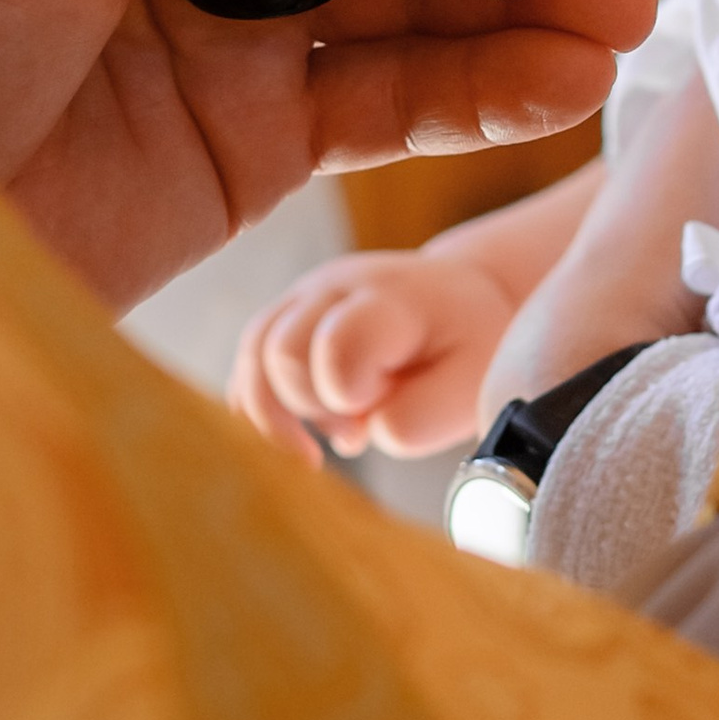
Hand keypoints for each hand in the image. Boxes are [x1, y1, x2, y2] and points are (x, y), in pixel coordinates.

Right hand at [234, 250, 513, 461]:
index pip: (337, 345)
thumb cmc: (470, 344)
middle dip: (314, 406)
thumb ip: (415, 419)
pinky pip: (248, 362)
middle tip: (361, 424)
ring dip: (284, 412)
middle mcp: (338, 285)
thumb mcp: (470, 387)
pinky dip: (267, 407)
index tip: (380, 402)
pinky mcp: (288, 313)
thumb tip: (359, 432)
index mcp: (391, 298)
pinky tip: (305, 432)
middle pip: (281, 352)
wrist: (464, 298)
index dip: (348, 394)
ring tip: (339, 434)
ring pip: (254, 355)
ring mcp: (306, 294)